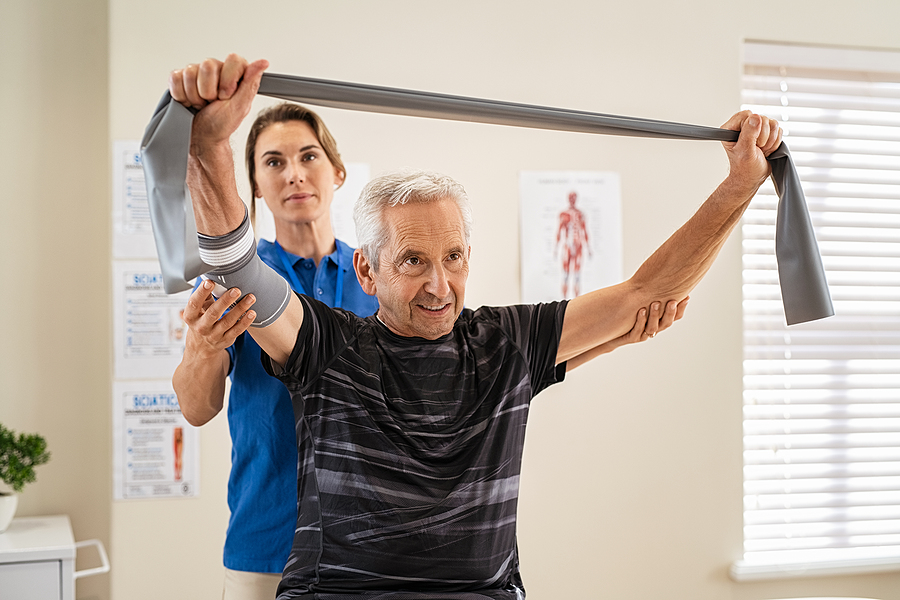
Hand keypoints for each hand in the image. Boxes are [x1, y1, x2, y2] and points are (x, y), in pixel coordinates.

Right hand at [169, 54, 268, 148]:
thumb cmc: (222, 124)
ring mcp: (196, 72)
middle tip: (213, 103)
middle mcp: (216, 69)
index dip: (228, 80)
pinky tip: (189, 103)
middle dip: (209, 91)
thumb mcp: (240, 106)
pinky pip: (175, 78)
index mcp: (235, 73)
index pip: (233, 59)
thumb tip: (263, 62)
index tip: (226, 97)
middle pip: (208, 65)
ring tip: (201, 104)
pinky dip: (181, 96)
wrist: (202, 138)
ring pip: (190, 72)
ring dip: (195, 96)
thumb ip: (251, 82)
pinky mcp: (179, 78)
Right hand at [181, 280, 257, 357]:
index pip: (194, 303)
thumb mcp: (197, 309)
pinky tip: (252, 313)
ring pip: (228, 322)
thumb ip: (204, 295)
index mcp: (191, 316)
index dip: (201, 292)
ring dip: (240, 309)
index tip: (210, 282)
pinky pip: (237, 331)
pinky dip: (245, 322)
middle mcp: (201, 327)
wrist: (202, 346)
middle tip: (236, 290)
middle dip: (225, 301)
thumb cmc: (201, 320)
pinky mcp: (226, 340)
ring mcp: (214, 335)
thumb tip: (213, 276)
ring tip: (250, 298)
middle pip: (213, 313)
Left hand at [564, 297, 687, 369]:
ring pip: (653, 328)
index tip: (686, 296)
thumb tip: (663, 271)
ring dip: (655, 315)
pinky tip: (641, 310)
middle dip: (671, 312)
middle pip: (667, 323)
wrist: (611, 330)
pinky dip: (640, 321)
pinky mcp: (631, 338)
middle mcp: (654, 329)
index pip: (676, 316)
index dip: (682, 308)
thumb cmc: (628, 314)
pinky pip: (638, 331)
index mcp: (660, 321)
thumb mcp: (641, 301)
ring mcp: (643, 335)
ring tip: (655, 303)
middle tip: (673, 300)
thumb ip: (652, 292)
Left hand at [720, 110, 782, 193]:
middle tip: (757, 148)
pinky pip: (778, 129)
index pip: (746, 114)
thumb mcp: (745, 151)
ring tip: (761, 150)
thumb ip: (749, 134)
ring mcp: (756, 129)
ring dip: (770, 140)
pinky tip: (767, 150)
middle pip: (761, 118)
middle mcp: (743, 127)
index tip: (752, 142)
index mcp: (731, 129)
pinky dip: (775, 142)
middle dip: (763, 136)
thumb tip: (755, 117)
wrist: (754, 177)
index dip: (753, 127)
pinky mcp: (766, 133)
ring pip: (772, 123)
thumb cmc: (745, 168)